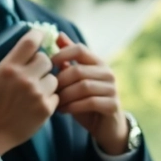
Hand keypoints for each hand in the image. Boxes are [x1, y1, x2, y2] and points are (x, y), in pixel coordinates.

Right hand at [0, 23, 57, 155]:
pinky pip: (56, 94)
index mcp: (9, 67)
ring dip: (46, 80)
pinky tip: (37, 101)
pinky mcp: (46, 108)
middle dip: (40, 62)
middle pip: (46, 59)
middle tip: (32, 71)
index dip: (37, 36)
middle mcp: (25, 79)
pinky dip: (49, 96)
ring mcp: (37, 94)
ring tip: (34, 88)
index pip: (31, 42)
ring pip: (53, 77)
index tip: (37, 37)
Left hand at [52, 32, 128, 155]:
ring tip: (54, 102)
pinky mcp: (113, 104)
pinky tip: (63, 110)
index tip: (48, 64)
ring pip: (83, 87)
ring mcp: (112, 88)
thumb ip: (68, 60)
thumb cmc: (85, 100)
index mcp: (97, 62)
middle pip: (78, 70)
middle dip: (60, 81)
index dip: (62, 54)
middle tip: (48, 91)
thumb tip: (59, 35)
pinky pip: (90, 102)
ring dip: (65, 96)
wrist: (105, 126)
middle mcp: (107, 72)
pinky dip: (73, 106)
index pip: (80, 49)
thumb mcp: (75, 79)